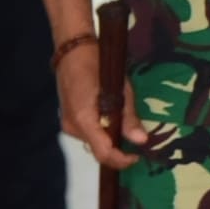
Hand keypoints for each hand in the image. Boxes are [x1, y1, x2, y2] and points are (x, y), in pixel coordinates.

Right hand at [54, 41, 144, 170]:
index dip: (121, 160)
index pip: (103, 153)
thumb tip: (142, 141)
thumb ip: (128, 117)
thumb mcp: (120, 89)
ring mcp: (68, 123)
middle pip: (97, 149)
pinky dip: (100, 129)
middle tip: (134, 134)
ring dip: (109, 136)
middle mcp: (72, 126)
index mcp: (84, 120)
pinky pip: (87, 132)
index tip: (137, 156)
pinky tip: (109, 115)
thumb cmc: (98, 64)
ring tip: (122, 119)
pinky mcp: (68, 118)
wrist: (73, 48)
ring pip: (93, 141)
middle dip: (117, 146)